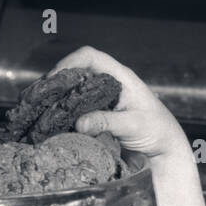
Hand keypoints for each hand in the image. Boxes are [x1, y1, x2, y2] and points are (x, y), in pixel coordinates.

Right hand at [50, 46, 190, 162]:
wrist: (165, 148)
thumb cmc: (157, 131)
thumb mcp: (133, 126)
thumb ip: (107, 122)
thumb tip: (80, 123)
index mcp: (120, 77)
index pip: (90, 57)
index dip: (70, 62)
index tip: (55, 78)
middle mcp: (109, 83)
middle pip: (77, 71)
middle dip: (58, 80)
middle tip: (40, 95)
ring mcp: (104, 98)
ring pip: (75, 89)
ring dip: (59, 96)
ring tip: (41, 106)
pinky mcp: (100, 113)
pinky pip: (78, 106)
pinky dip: (65, 110)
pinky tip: (54, 119)